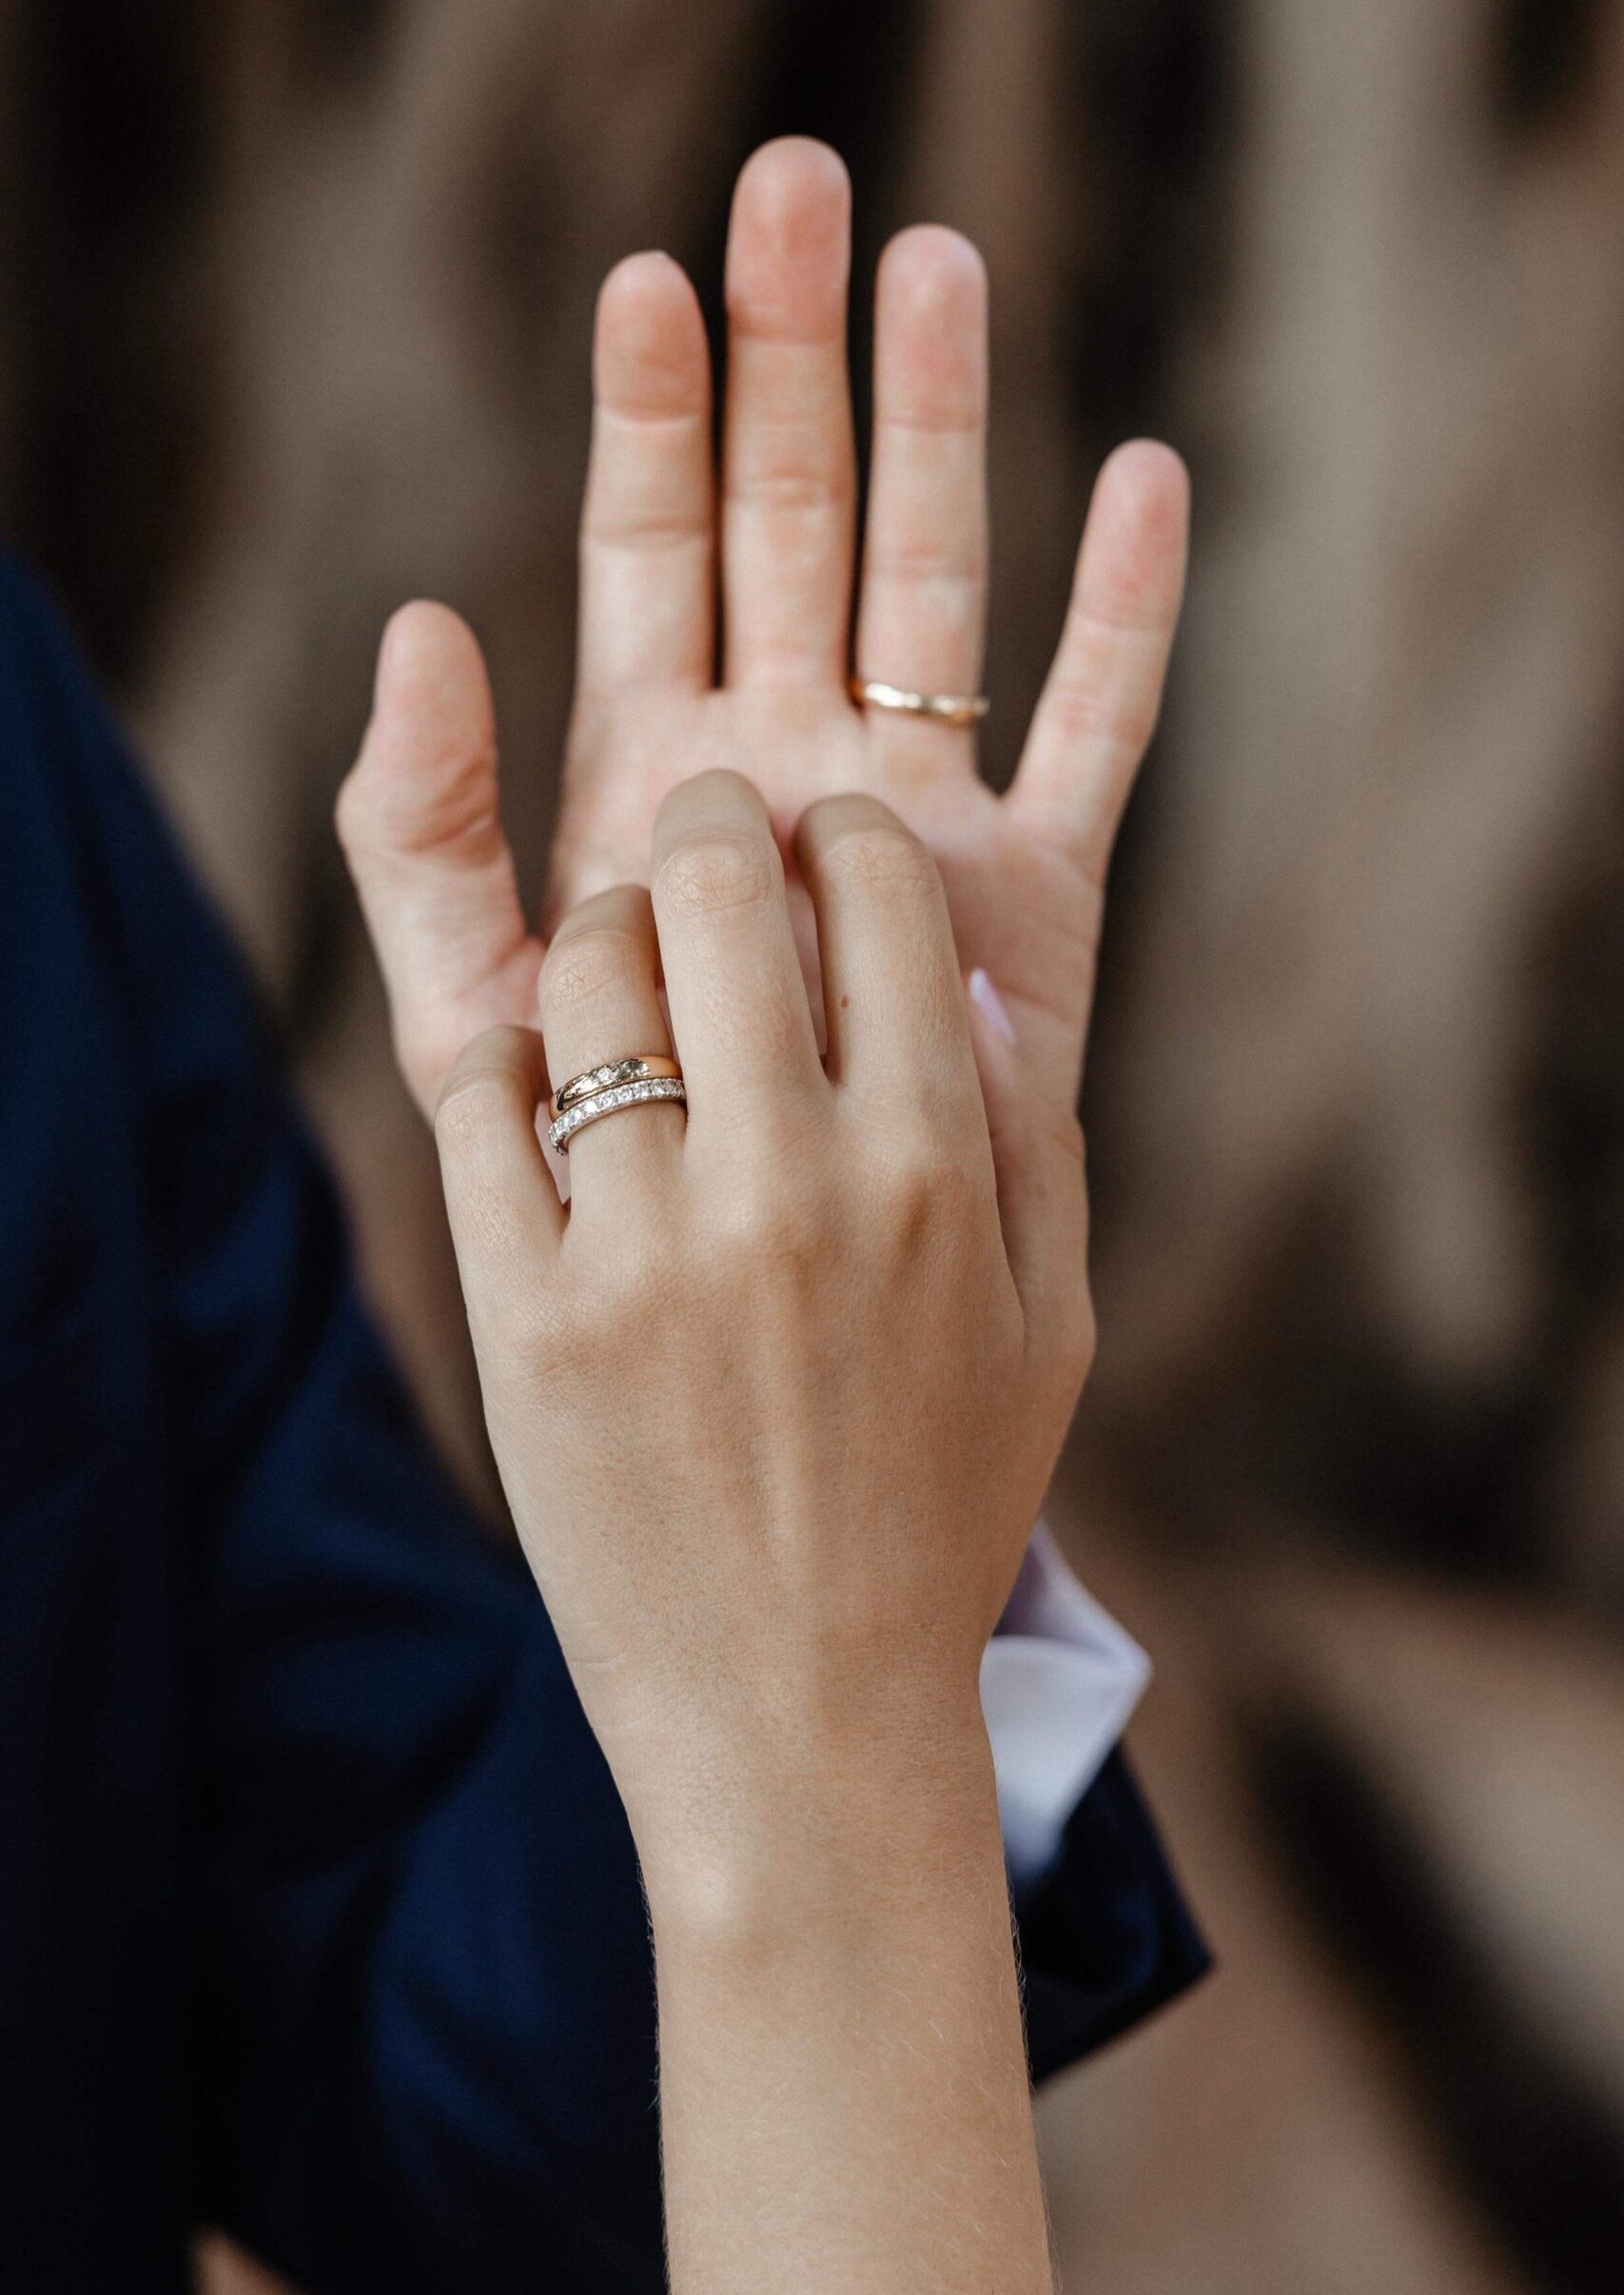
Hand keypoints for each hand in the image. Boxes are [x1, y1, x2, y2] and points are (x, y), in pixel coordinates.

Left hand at [336, 137, 1187, 1148]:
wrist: (753, 1356)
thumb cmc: (604, 1199)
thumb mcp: (471, 1017)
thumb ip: (421, 835)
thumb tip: (426, 617)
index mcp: (654, 778)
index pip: (653, 550)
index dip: (651, 415)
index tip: (647, 282)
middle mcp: (786, 770)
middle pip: (795, 523)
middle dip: (793, 358)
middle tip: (798, 181)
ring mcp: (916, 824)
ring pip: (939, 589)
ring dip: (943, 427)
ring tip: (941, 261)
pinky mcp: (1035, 910)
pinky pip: (1095, 741)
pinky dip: (1127, 620)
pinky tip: (1148, 481)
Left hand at [432, 769, 1085, 1894]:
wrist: (802, 1719)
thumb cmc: (939, 1513)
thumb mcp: (1050, 1331)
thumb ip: (1032, 1142)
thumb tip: (975, 976)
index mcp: (932, 1175)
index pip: (877, 894)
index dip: (844, 837)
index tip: (823, 850)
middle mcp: (790, 1189)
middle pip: (720, 889)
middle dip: (708, 824)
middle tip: (700, 834)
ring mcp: (646, 1251)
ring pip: (591, 973)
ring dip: (605, 932)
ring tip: (622, 960)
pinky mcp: (526, 1315)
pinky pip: (487, 1100)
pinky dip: (511, 1059)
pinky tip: (547, 1081)